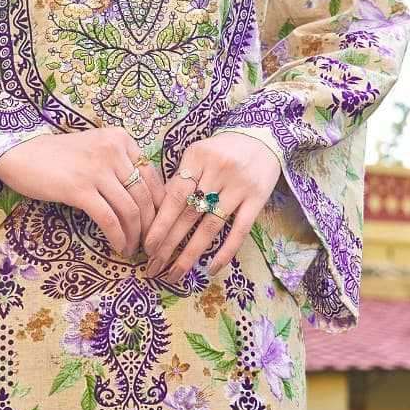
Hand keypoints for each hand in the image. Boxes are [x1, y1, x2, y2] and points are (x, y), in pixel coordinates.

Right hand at [0, 125, 163, 256]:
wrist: (21, 153)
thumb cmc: (58, 156)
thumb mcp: (95, 149)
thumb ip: (119, 165)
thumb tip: (145, 200)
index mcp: (121, 139)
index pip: (152, 176)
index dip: (159, 205)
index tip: (158, 225)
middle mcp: (113, 150)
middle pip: (145, 196)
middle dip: (151, 226)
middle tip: (149, 243)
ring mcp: (96, 169)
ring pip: (130, 210)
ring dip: (135, 236)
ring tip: (132, 249)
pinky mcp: (79, 189)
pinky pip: (108, 219)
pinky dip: (117, 237)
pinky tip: (118, 247)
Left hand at [140, 131, 281, 287]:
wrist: (263, 137)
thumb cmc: (222, 150)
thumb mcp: (197, 155)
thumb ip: (180, 180)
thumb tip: (158, 215)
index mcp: (197, 157)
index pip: (174, 196)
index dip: (160, 224)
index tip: (147, 247)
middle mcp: (218, 170)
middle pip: (189, 214)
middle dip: (169, 244)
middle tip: (154, 267)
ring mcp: (239, 185)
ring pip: (210, 226)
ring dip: (191, 253)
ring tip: (175, 273)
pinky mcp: (258, 198)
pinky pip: (240, 230)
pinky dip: (225, 251)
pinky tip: (211, 268)